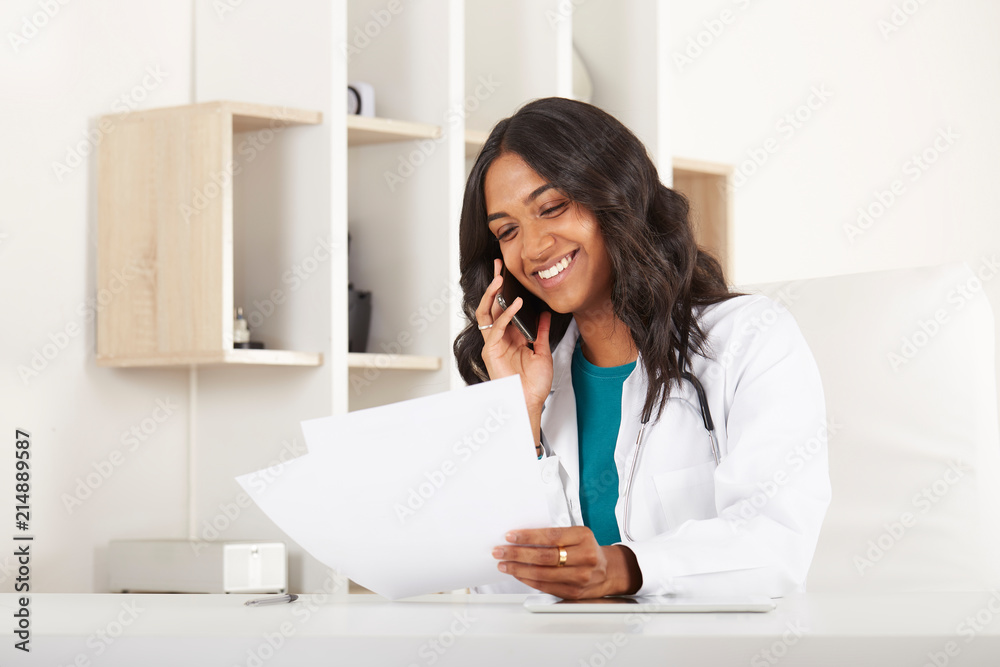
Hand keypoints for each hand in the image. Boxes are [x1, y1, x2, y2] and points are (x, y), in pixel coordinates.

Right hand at [476, 259, 552, 415]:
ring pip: (486, 313)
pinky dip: (505, 314)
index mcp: (510, 337)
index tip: (509, 273)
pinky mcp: (491, 351)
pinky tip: (515, 304)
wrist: (530, 402)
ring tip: (500, 279)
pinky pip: (496, 328)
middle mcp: (499, 338)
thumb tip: (546, 315)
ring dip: (492, 295)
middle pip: (491, 306)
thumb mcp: (543, 352)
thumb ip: (542, 332)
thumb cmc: (533, 384)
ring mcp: (493, 344)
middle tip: (498, 267)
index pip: (503, 308)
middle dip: (493, 285)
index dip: (505, 291)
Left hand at [492, 527, 642, 598]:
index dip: (528, 536)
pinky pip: (545, 586)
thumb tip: (522, 537)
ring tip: (504, 564)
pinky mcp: (574, 593)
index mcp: (583, 537)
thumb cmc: (587, 549)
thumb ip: (555, 535)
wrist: (609, 571)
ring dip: (518, 569)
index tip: (511, 536)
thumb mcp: (577, 535)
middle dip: (517, 554)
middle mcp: (584, 557)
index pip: (550, 536)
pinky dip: (527, 580)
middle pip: (544, 557)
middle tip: (500, 551)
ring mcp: (580, 577)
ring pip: (542, 574)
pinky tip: (517, 574)